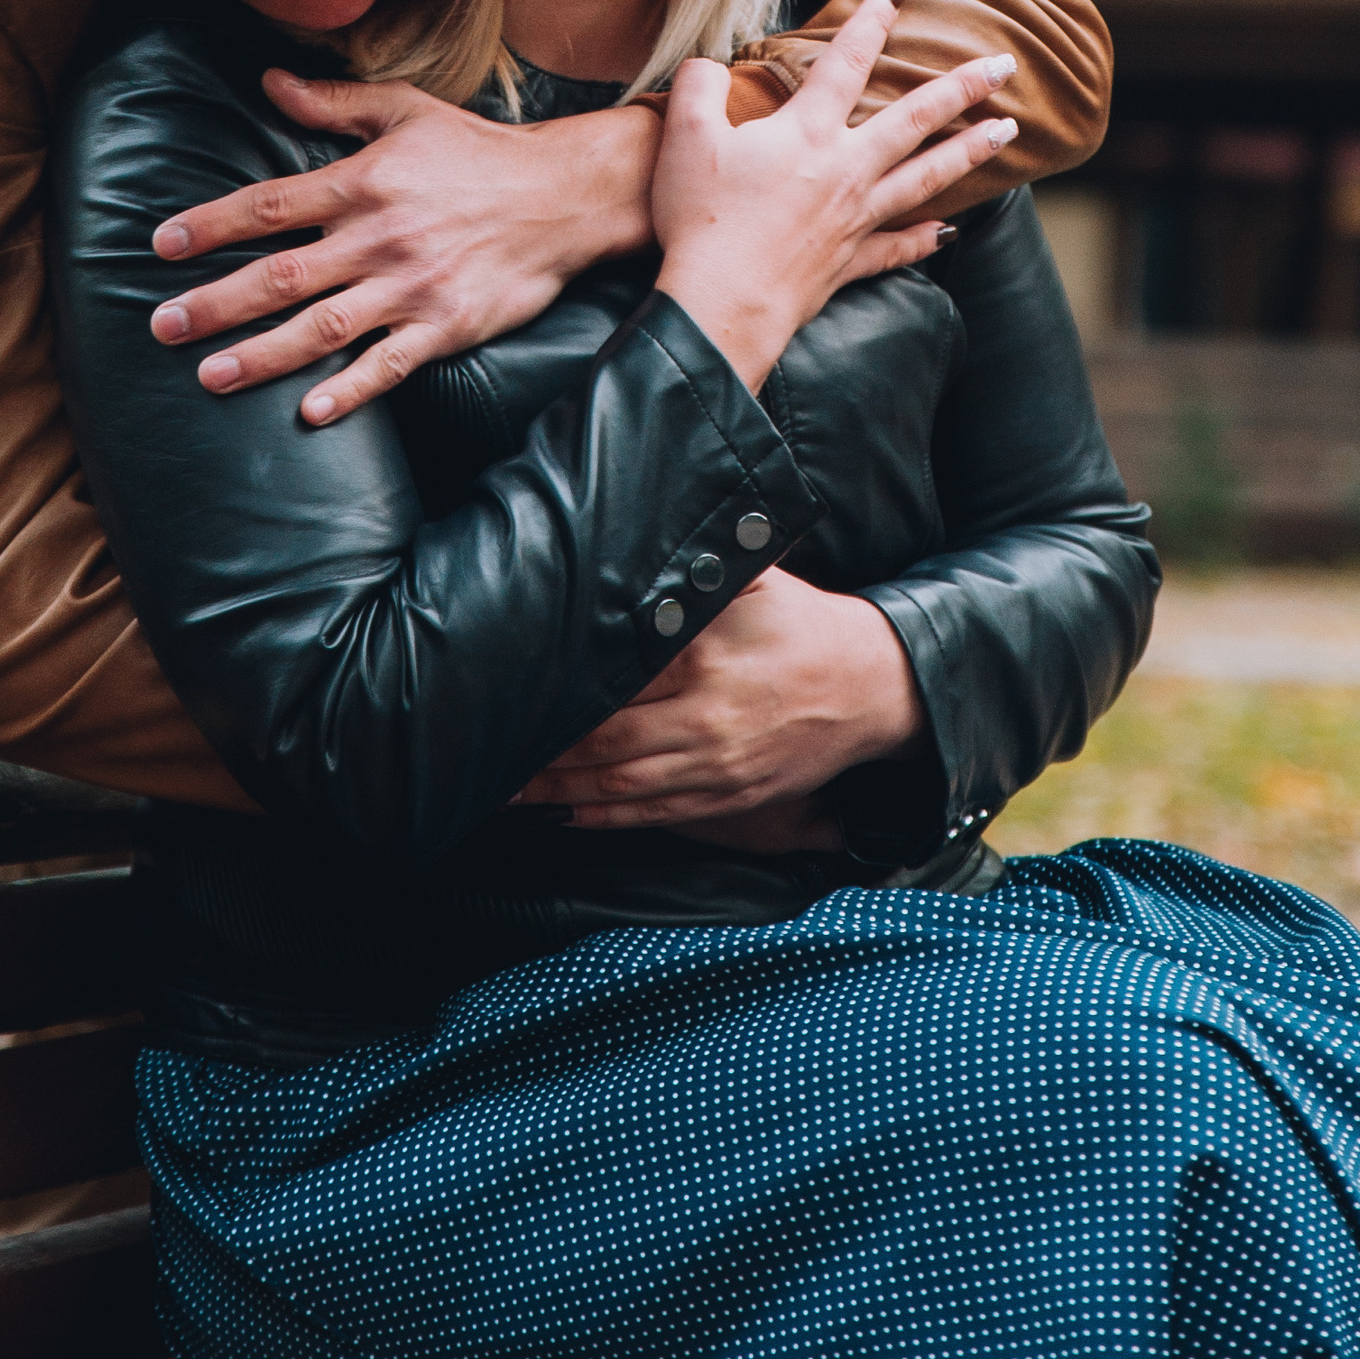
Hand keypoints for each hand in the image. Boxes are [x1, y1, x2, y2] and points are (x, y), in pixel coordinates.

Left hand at [150, 79, 660, 423]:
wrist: (566, 196)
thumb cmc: (480, 151)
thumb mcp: (407, 110)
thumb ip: (333, 102)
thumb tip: (268, 81)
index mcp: (363, 182)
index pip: (270, 205)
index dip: (212, 225)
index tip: (163, 245)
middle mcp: (379, 237)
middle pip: (282, 275)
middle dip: (216, 303)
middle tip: (162, 326)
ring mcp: (412, 287)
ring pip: (322, 328)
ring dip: (262, 354)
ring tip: (208, 375)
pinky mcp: (446, 327)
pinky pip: (389, 366)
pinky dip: (349, 391)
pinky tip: (309, 413)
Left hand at [517, 567, 924, 829]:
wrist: (872, 689)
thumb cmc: (803, 626)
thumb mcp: (756, 581)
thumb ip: (698, 569)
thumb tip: (637, 539)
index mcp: (708, 656)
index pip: (618, 677)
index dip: (563, 690)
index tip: (514, 690)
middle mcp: (709, 715)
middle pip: (608, 738)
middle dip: (544, 750)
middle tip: (488, 750)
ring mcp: (718, 764)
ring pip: (622, 785)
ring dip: (558, 791)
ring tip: (508, 789)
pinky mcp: (728, 798)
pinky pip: (654, 815)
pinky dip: (602, 819)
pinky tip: (561, 814)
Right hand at [653, 0, 1015, 390]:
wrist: (719, 303)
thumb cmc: (700, 218)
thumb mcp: (682, 137)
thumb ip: (697, 86)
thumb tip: (708, 63)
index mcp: (806, 132)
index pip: (846, 62)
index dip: (871, 21)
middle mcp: (844, 170)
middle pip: (916, 118)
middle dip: (963, 87)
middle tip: (1005, 66)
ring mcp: (854, 218)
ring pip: (927, 177)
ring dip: (970, 152)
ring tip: (1008, 131)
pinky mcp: (849, 262)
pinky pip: (898, 247)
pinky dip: (925, 239)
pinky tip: (950, 231)